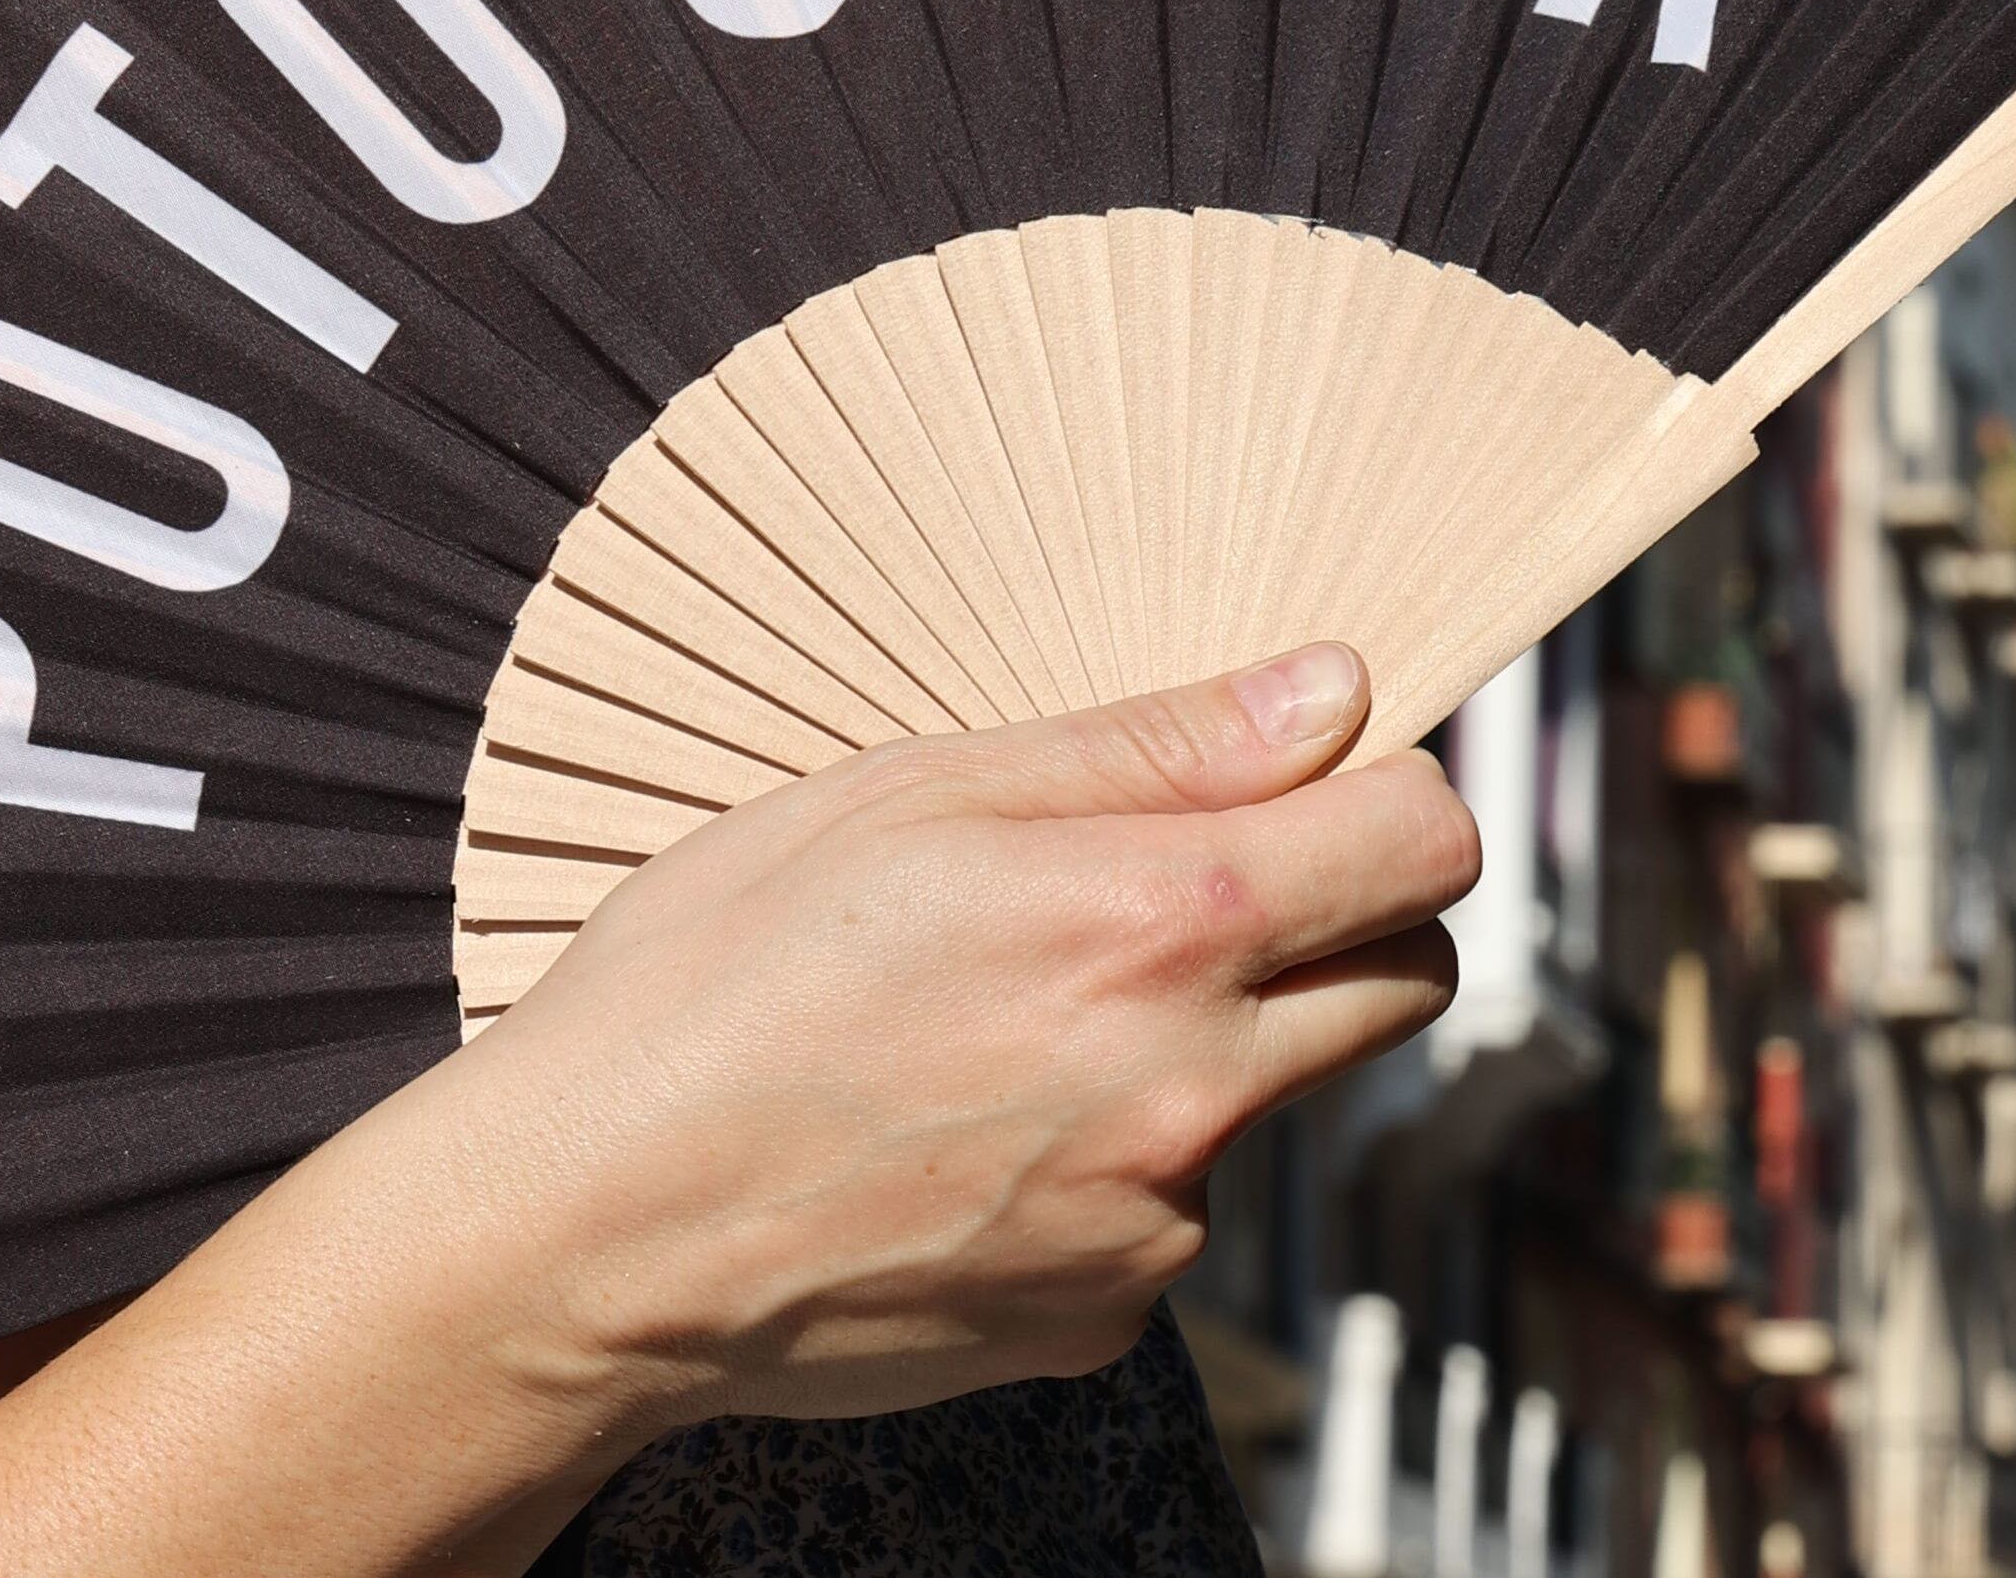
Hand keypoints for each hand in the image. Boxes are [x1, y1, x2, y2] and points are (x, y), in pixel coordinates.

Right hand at [432, 643, 1473, 1432]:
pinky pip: (1166, 1208)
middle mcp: (1193, 1083)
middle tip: (1181, 891)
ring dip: (1203, 1046)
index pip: (1429, 843)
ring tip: (1005, 1022)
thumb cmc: (717, 976)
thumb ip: (1154, 747)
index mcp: (1159, 920)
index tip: (1321, 790)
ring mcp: (1156, 1220)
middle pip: (1408, 980)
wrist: (586, 1232)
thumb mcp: (914, 793)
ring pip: (1270, 1095)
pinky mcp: (1104, 1319)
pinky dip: (1106, 1163)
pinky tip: (961, 1133)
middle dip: (1339, 921)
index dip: (1389, 797)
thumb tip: (1330, 695)